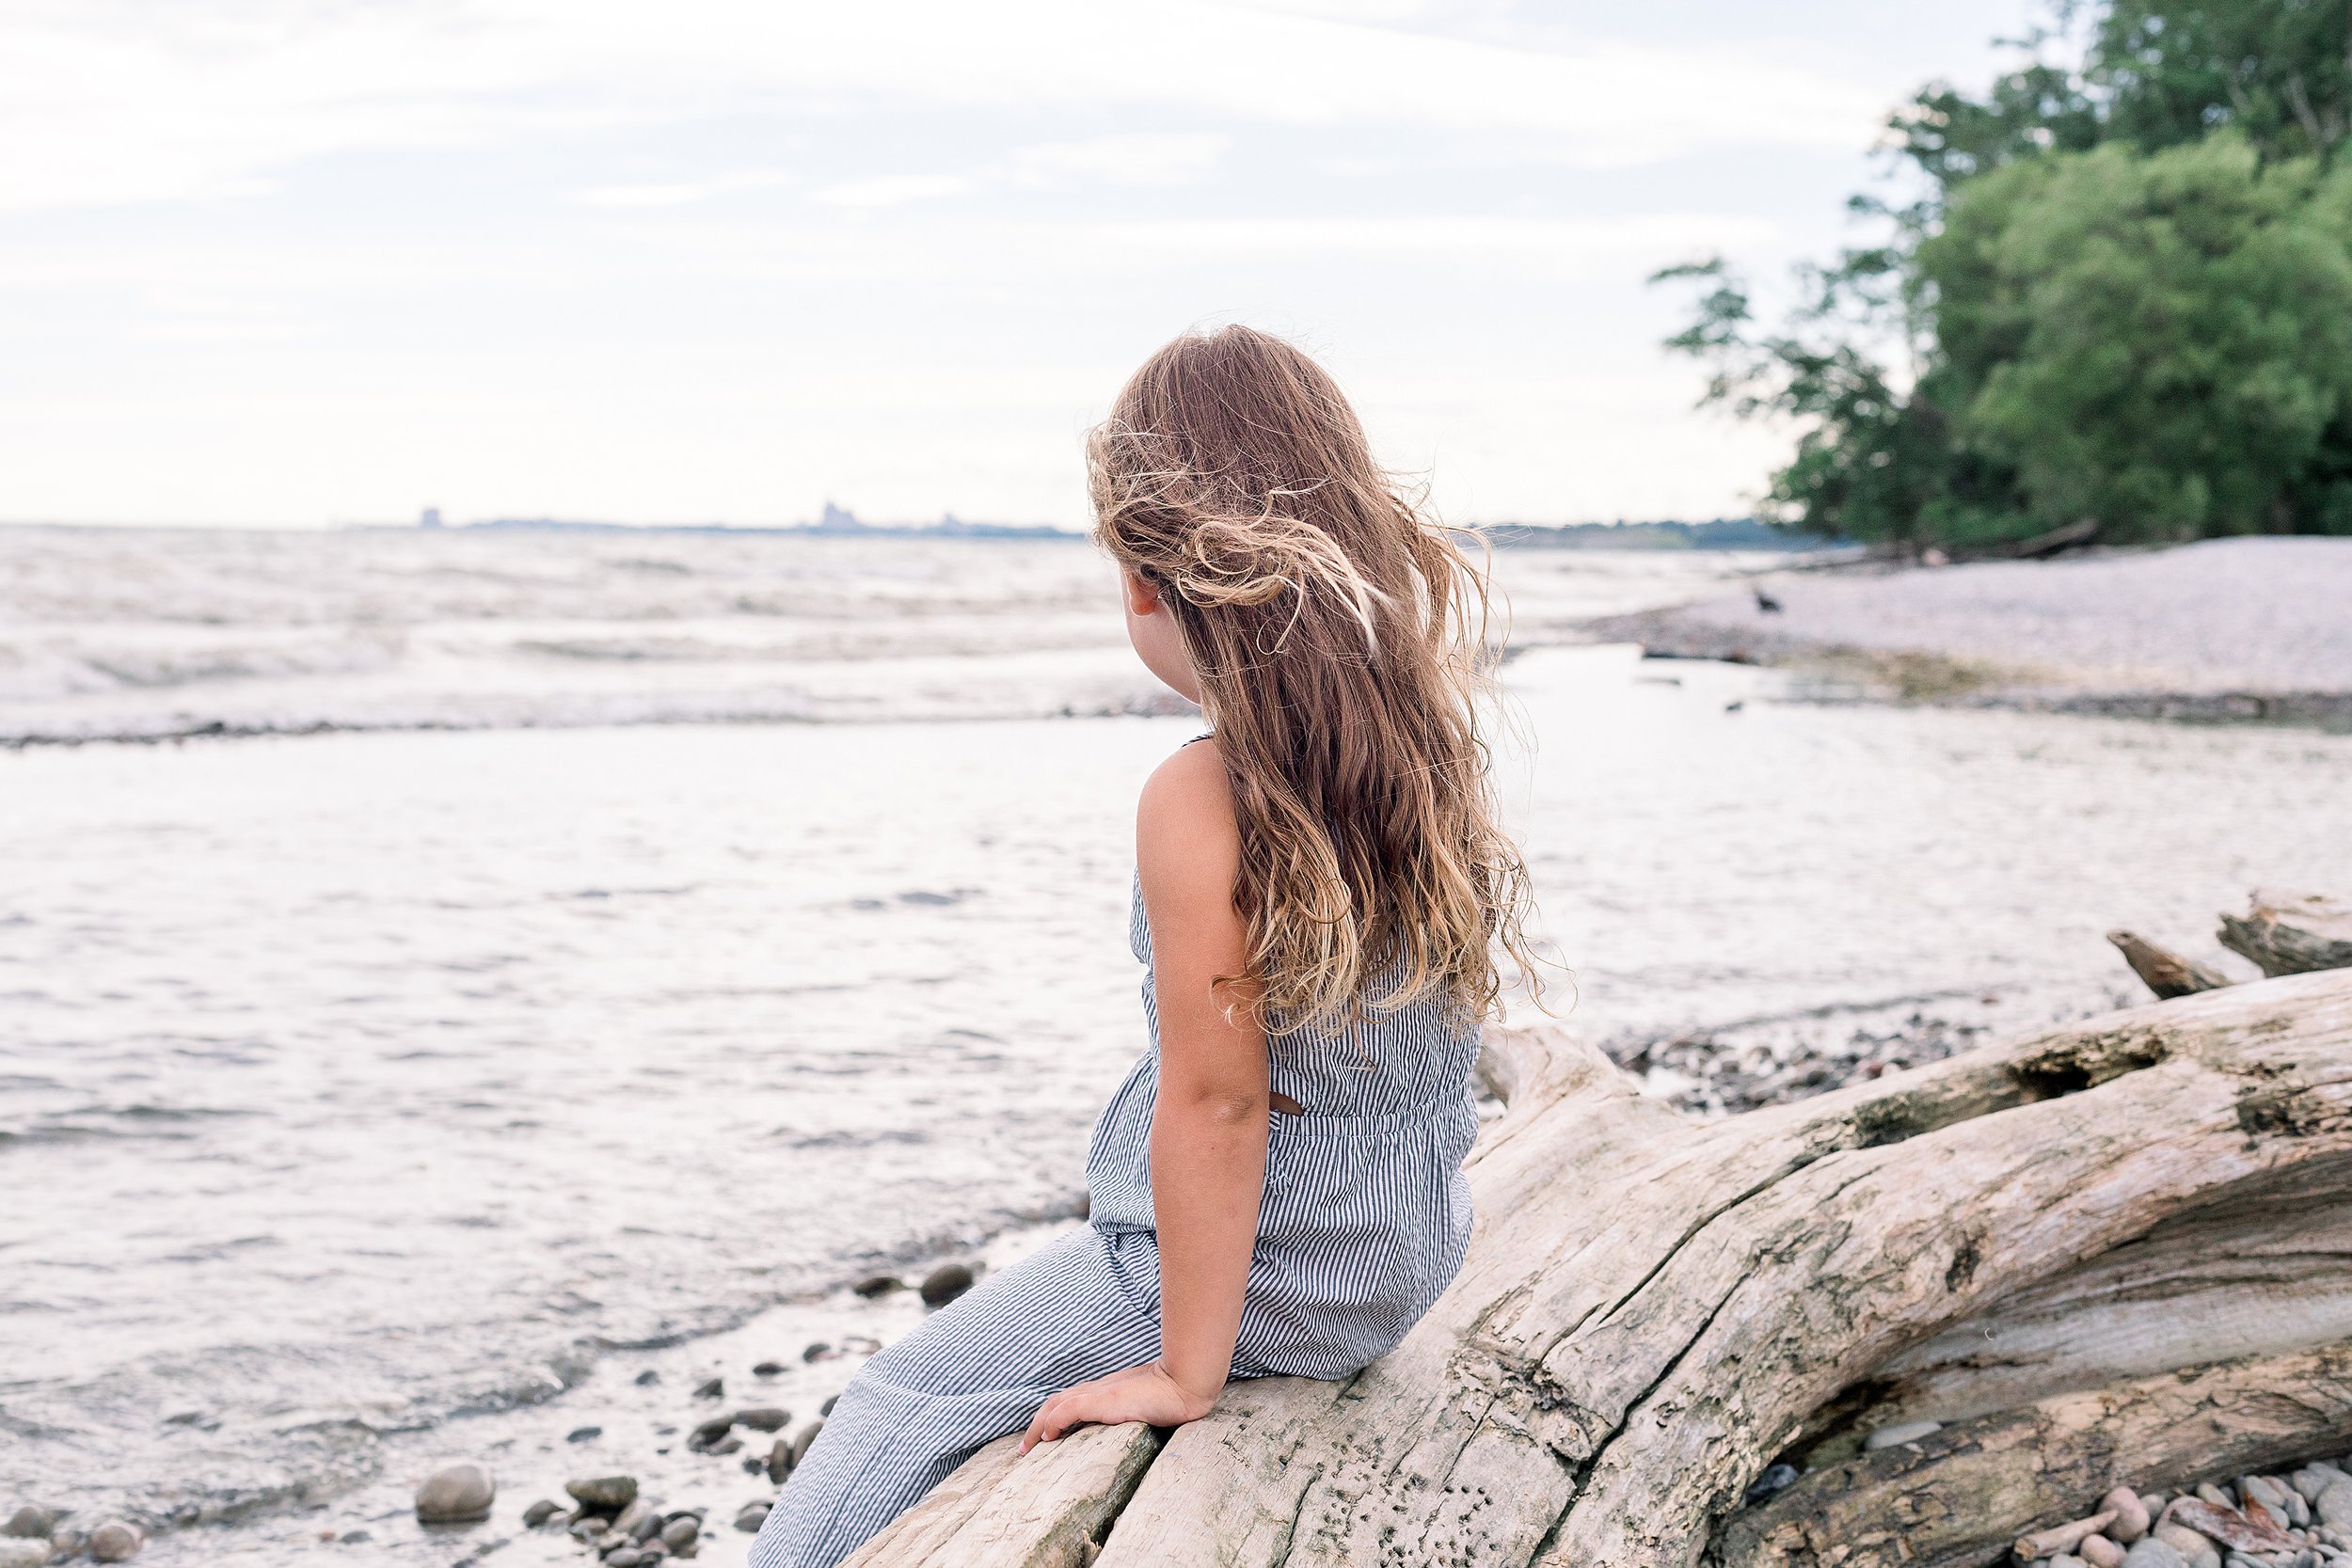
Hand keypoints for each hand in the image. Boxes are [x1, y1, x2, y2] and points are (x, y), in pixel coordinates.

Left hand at [1018, 1360, 1218, 1453]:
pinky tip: (1049, 1436)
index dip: (1050, 1417)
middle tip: (1025, 1449)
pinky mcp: (1106, 1400)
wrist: (1183, 1382)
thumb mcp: (1141, 1404)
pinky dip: (1055, 1421)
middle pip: (1055, 1401)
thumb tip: (1120, 1424)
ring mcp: (1101, 1394)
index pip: (1068, 1400)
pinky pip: (1071, 1408)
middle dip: (1036, 1424)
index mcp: (1104, 1391)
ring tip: (1030, 1448)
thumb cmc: (1168, 1393)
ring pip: (1057, 1404)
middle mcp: (1097, 1390)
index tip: (1041, 1437)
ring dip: (1039, 1425)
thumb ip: (1127, 1410)